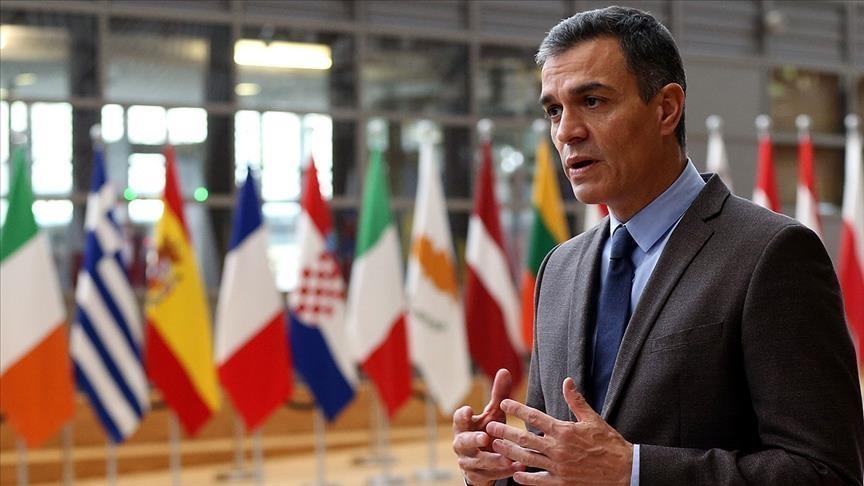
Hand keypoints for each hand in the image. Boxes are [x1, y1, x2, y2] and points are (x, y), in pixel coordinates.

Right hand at [452, 368, 524, 484]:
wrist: (482, 461)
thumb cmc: (488, 430)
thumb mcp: (493, 414)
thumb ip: (498, 395)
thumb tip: (504, 370)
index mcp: (464, 426)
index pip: (459, 419)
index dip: (462, 415)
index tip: (469, 410)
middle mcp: (461, 444)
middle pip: (463, 442)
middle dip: (473, 440)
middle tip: (485, 437)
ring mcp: (467, 461)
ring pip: (477, 462)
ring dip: (493, 460)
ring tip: (508, 458)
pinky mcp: (475, 476)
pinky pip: (487, 476)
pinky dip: (502, 473)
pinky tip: (516, 468)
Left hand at [486, 377, 632, 484]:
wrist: (625, 471)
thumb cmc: (609, 443)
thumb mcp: (593, 419)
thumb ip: (576, 401)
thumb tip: (567, 381)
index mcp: (565, 430)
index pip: (535, 417)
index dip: (518, 409)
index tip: (504, 404)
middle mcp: (558, 448)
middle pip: (525, 438)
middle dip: (505, 432)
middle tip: (489, 427)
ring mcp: (559, 467)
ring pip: (528, 458)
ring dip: (509, 452)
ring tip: (495, 446)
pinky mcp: (563, 483)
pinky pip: (539, 481)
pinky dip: (525, 478)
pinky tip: (515, 474)